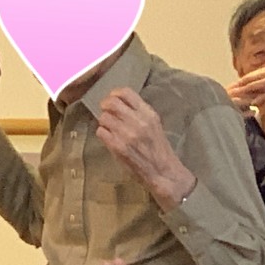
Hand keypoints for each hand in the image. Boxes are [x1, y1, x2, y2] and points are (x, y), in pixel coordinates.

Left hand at [96, 88, 195, 210]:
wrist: (163, 172)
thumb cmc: (158, 149)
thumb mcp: (154, 124)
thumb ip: (139, 113)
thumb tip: (120, 105)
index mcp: (148, 114)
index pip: (126, 92)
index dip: (114, 93)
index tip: (112, 98)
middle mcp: (138, 121)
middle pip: (111, 103)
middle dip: (105, 105)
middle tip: (105, 111)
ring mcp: (127, 134)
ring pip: (103, 117)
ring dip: (103, 122)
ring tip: (108, 128)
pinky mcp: (118, 147)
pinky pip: (101, 132)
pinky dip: (102, 134)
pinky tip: (108, 138)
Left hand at [227, 67, 264, 111]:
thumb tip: (257, 95)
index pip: (262, 72)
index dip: (248, 77)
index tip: (236, 84)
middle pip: (261, 74)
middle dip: (245, 81)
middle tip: (233, 88)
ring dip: (250, 88)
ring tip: (239, 95)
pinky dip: (262, 97)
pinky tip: (254, 103)